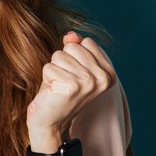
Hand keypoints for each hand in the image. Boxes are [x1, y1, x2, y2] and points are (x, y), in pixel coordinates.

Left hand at [27, 31, 115, 154]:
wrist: (50, 121)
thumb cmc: (60, 91)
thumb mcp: (72, 66)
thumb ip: (74, 46)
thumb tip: (70, 35)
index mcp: (108, 72)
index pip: (86, 42)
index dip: (74, 56)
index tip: (74, 75)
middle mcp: (102, 77)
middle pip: (72, 47)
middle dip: (62, 61)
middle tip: (64, 81)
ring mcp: (88, 82)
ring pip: (59, 56)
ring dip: (53, 70)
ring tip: (58, 87)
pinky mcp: (70, 86)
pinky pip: (49, 67)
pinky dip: (46, 78)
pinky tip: (53, 92)